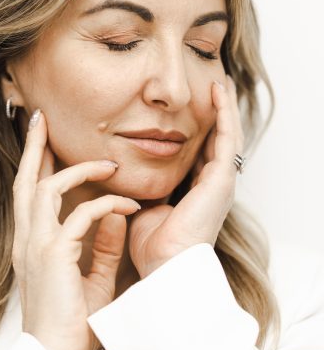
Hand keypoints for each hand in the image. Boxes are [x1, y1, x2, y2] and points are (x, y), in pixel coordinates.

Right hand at [11, 109, 139, 349]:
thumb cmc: (72, 324)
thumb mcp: (91, 279)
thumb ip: (100, 246)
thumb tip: (114, 216)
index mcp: (33, 244)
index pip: (30, 194)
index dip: (35, 164)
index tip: (42, 140)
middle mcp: (28, 239)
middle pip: (26, 180)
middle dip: (33, 147)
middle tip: (42, 119)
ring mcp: (37, 245)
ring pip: (46, 188)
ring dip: (78, 170)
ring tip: (109, 162)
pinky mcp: (54, 254)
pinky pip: (81, 215)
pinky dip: (105, 204)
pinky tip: (128, 204)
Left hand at [127, 75, 243, 277]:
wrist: (165, 264)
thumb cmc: (153, 244)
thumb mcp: (145, 206)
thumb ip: (142, 187)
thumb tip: (123, 170)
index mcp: (198, 193)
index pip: (202, 154)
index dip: (199, 131)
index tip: (190, 110)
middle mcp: (214, 185)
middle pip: (217, 141)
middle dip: (215, 115)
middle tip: (209, 89)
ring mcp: (221, 181)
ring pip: (226, 135)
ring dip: (223, 108)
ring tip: (217, 84)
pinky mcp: (222, 178)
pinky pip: (227, 137)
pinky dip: (225, 113)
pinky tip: (219, 93)